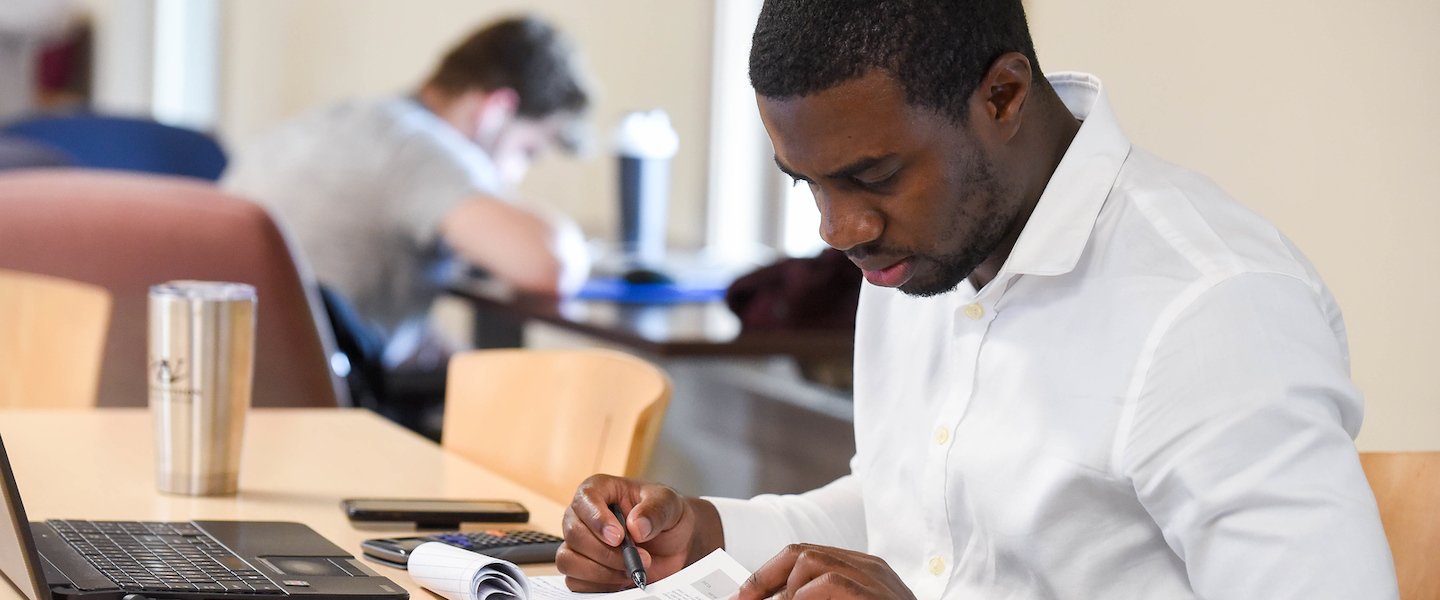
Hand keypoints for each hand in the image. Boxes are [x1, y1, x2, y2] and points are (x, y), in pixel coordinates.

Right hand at [556, 474, 723, 591]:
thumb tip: (636, 526)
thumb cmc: (664, 514)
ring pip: (569, 560)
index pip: (585, 500)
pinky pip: (576, 582)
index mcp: (600, 490)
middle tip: (639, 557)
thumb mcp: (669, 504)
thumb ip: (655, 511)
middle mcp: (583, 515)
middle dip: (607, 552)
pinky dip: (601, 586)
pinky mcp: (582, 568)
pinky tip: (622, 579)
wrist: (673, 541)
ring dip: (602, 572)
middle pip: (574, 534)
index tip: (618, 537)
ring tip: (631, 570)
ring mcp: (579, 543)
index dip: (598, 520)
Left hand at [736, 544, 916, 599]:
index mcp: (863, 572)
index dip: (768, 574)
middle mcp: (871, 569)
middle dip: (764, 578)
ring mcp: (877, 580)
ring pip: (811, 562)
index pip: (806, 555)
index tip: (742, 597)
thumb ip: (815, 599)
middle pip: (802, 552)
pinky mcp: (876, 595)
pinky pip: (829, 583)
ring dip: (785, 592)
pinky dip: (803, 598)